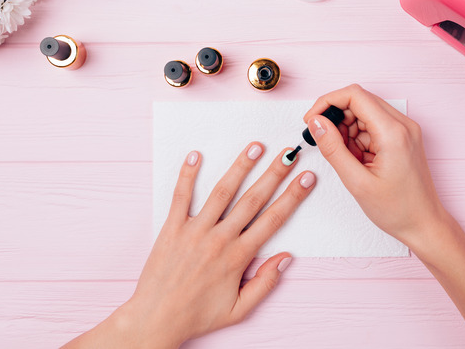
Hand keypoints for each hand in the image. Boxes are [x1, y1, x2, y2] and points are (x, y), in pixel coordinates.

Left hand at [64, 143, 315, 348]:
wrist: (156, 318)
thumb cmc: (198, 315)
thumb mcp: (239, 310)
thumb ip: (265, 283)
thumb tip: (286, 258)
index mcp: (238, 257)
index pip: (273, 219)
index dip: (293, 196)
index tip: (307, 177)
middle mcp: (219, 239)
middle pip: (253, 199)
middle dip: (275, 173)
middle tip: (291, 151)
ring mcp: (194, 231)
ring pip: (222, 192)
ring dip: (240, 167)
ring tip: (256, 146)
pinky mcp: (172, 228)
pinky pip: (181, 196)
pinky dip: (188, 175)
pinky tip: (196, 155)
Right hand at [303, 84, 445, 249]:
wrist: (424, 225)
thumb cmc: (397, 210)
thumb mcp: (356, 181)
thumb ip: (332, 148)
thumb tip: (316, 123)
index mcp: (393, 132)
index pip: (354, 95)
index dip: (327, 102)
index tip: (311, 120)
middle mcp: (402, 125)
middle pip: (359, 101)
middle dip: (336, 118)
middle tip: (326, 143)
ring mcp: (404, 130)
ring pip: (364, 113)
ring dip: (346, 130)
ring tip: (347, 159)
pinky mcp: (401, 138)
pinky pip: (372, 126)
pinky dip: (357, 139)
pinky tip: (358, 161)